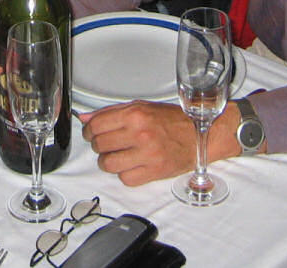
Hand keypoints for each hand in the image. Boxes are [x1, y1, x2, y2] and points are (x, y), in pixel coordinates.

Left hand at [79, 100, 198, 185]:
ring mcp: (147, 154)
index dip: (89, 131)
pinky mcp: (153, 172)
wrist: (199, 136)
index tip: (91, 134)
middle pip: (100, 145)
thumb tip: (87, 119)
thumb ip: (112, 112)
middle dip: (99, 145)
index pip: (97, 126)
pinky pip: (125, 179)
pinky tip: (132, 165)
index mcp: (135, 114)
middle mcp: (140, 134)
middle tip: (108, 144)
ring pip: (108, 164)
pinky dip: (125, 174)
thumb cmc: (173, 121)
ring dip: (109, 161)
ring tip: (118, 156)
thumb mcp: (141, 107)